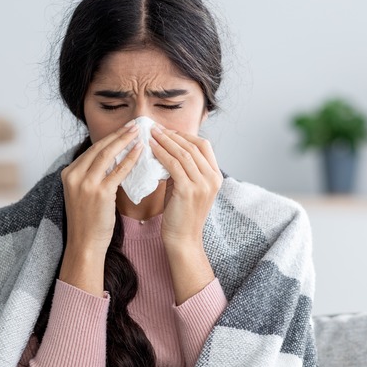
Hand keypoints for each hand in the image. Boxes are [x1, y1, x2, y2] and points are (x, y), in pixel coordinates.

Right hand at [58, 122, 142, 295]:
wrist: (85, 244)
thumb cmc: (88, 221)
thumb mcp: (83, 194)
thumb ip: (93, 176)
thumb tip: (113, 159)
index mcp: (68, 173)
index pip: (92, 150)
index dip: (110, 138)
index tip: (124, 129)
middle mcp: (74, 175)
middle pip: (99, 148)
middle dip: (118, 135)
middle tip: (134, 125)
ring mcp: (85, 184)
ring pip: (107, 155)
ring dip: (124, 141)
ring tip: (139, 132)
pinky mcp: (99, 193)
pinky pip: (117, 171)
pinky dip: (130, 159)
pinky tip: (140, 151)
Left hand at [149, 126, 222, 249]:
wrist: (183, 239)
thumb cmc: (181, 214)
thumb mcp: (186, 187)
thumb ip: (182, 170)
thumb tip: (166, 150)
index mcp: (215, 176)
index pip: (203, 146)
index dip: (185, 135)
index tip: (167, 131)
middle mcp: (213, 178)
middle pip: (194, 146)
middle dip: (173, 135)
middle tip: (156, 128)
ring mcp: (203, 184)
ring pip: (184, 153)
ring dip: (166, 141)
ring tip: (151, 133)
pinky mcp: (189, 190)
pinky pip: (174, 165)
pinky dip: (162, 153)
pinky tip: (151, 148)